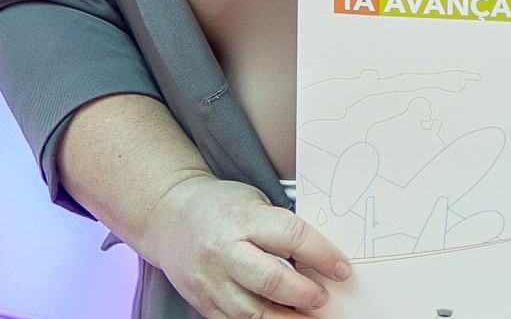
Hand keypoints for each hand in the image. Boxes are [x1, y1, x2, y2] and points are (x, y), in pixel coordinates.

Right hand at [141, 171, 351, 317]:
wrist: (168, 216)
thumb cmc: (221, 206)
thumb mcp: (253, 202)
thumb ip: (280, 228)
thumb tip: (320, 258)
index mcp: (242, 218)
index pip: (291, 236)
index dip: (322, 255)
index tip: (341, 268)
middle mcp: (224, 250)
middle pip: (272, 281)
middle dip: (305, 295)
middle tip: (323, 297)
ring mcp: (210, 279)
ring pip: (253, 312)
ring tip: (307, 317)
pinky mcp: (202, 301)